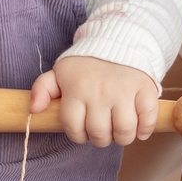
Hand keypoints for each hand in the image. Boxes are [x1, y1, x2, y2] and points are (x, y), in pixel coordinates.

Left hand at [27, 55, 159, 146]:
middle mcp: (100, 92)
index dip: (79, 135)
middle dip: (101, 138)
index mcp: (76, 90)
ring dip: (122, 137)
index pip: (74, 129)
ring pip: (124, 131)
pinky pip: (147, 119)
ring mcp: (124, 91)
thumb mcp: (60, 73)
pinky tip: (139, 128)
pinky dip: (145, 129)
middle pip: (99, 134)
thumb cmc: (86, 65)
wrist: (119, 41)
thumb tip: (34, 109)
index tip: (85, 130)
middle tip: (104, 130)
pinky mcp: (145, 90)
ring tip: (120, 130)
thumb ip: (42, 88)